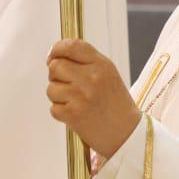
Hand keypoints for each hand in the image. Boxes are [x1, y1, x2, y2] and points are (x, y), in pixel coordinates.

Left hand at [47, 38, 139, 159]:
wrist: (126, 133)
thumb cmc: (115, 103)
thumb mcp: (108, 74)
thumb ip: (85, 61)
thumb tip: (54, 57)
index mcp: (102, 65)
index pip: (72, 46)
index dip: (57, 49)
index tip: (52, 56)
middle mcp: (91, 78)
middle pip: (55, 66)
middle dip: (55, 75)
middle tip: (66, 84)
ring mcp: (81, 96)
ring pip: (51, 88)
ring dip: (58, 96)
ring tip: (75, 102)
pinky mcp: (73, 114)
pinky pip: (53, 108)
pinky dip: (61, 112)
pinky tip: (76, 114)